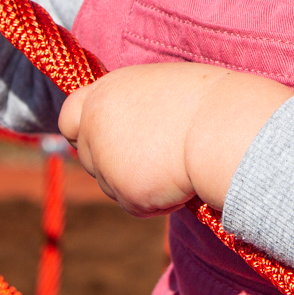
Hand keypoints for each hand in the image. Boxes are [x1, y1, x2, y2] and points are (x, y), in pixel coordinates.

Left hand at [57, 62, 293, 216]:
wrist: (224, 129)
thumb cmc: (206, 102)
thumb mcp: (158, 89)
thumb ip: (130, 108)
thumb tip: (125, 130)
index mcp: (104, 95)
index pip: (69, 116)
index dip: (82, 130)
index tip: (102, 137)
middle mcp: (95, 128)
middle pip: (88, 156)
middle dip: (113, 161)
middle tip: (152, 156)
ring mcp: (107, 164)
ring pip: (112, 184)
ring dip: (136, 180)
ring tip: (175, 161)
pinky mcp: (127, 195)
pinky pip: (137, 205)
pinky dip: (157, 200)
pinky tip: (181, 181)